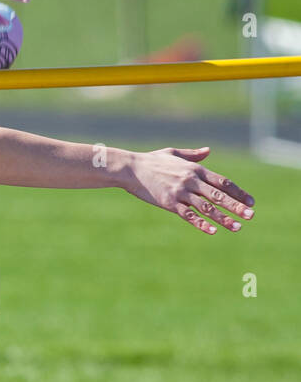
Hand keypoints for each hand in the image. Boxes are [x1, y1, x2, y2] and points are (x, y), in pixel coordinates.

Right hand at [124, 146, 254, 234]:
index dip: (238, 192)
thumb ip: (193, 155)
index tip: (251, 202)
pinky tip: (212, 231)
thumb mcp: (173, 153)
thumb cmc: (151, 160)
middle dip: (236, 206)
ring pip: (207, 207)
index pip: (223, 182)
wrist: (130, 168)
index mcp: (194, 169)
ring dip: (223, 218)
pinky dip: (201, 223)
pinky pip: (189, 215)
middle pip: (219, 195)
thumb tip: (208, 151)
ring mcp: (180, 192)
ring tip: (237, 227)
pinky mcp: (169, 203)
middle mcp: (190, 180)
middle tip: (251, 215)